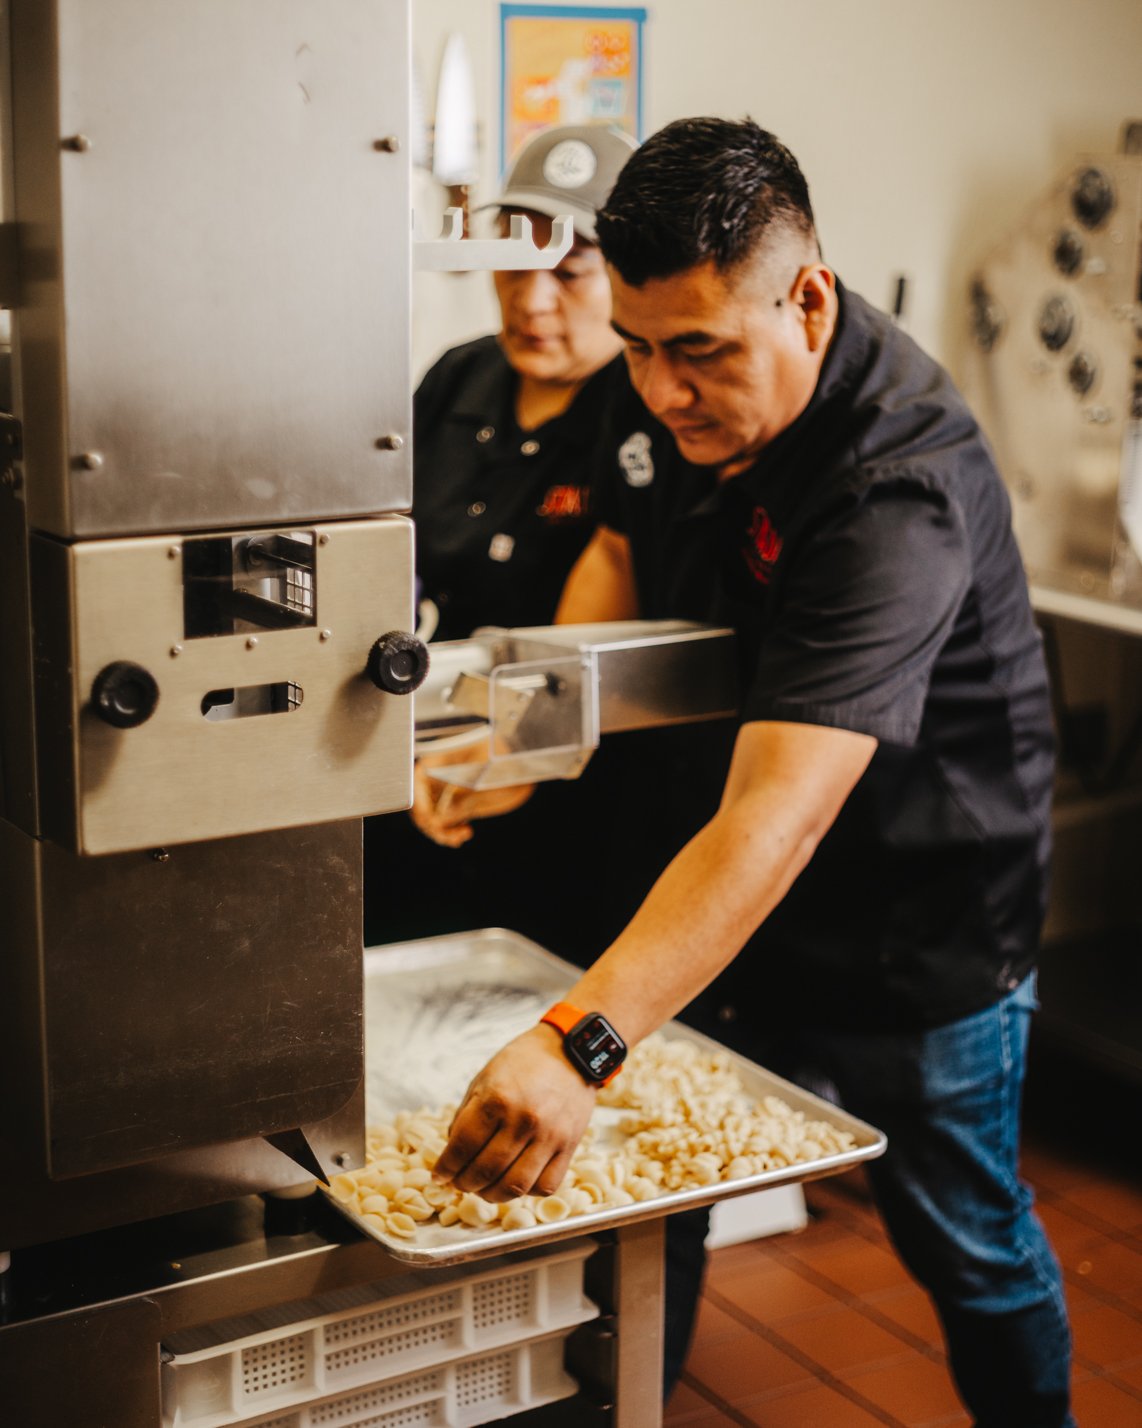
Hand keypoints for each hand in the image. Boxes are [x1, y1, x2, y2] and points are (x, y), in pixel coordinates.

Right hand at [410, 744, 534, 847]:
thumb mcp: (486, 776)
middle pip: (421, 803)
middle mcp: (440, 776)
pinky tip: (462, 835)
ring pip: (433, 816)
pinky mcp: (459, 803)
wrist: (524, 762)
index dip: (419, 804)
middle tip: (450, 835)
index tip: (432, 822)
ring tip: (460, 837)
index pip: (417, 783)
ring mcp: (449, 790)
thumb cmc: (505, 759)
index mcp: (441, 759)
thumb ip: (463, 797)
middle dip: (431, 823)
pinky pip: (447, 820)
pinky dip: (450, 831)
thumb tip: (441, 819)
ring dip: (441, 831)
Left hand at [433, 1024, 596, 1200]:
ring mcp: (549, 1136)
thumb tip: (453, 1156)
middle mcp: (523, 1120)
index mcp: (497, 1099)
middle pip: (485, 1171)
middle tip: (459, 1183)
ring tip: (484, 1188)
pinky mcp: (570, 1146)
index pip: (462, 1147)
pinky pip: (545, 1185)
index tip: (439, 1176)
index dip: (446, 1168)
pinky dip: (527, 1192)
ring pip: (515, 1186)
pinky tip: (516, 1180)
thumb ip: (466, 1117)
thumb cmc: (522, 1063)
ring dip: (492, 1195)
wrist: (570, 1052)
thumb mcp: (484, 1079)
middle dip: (464, 1184)